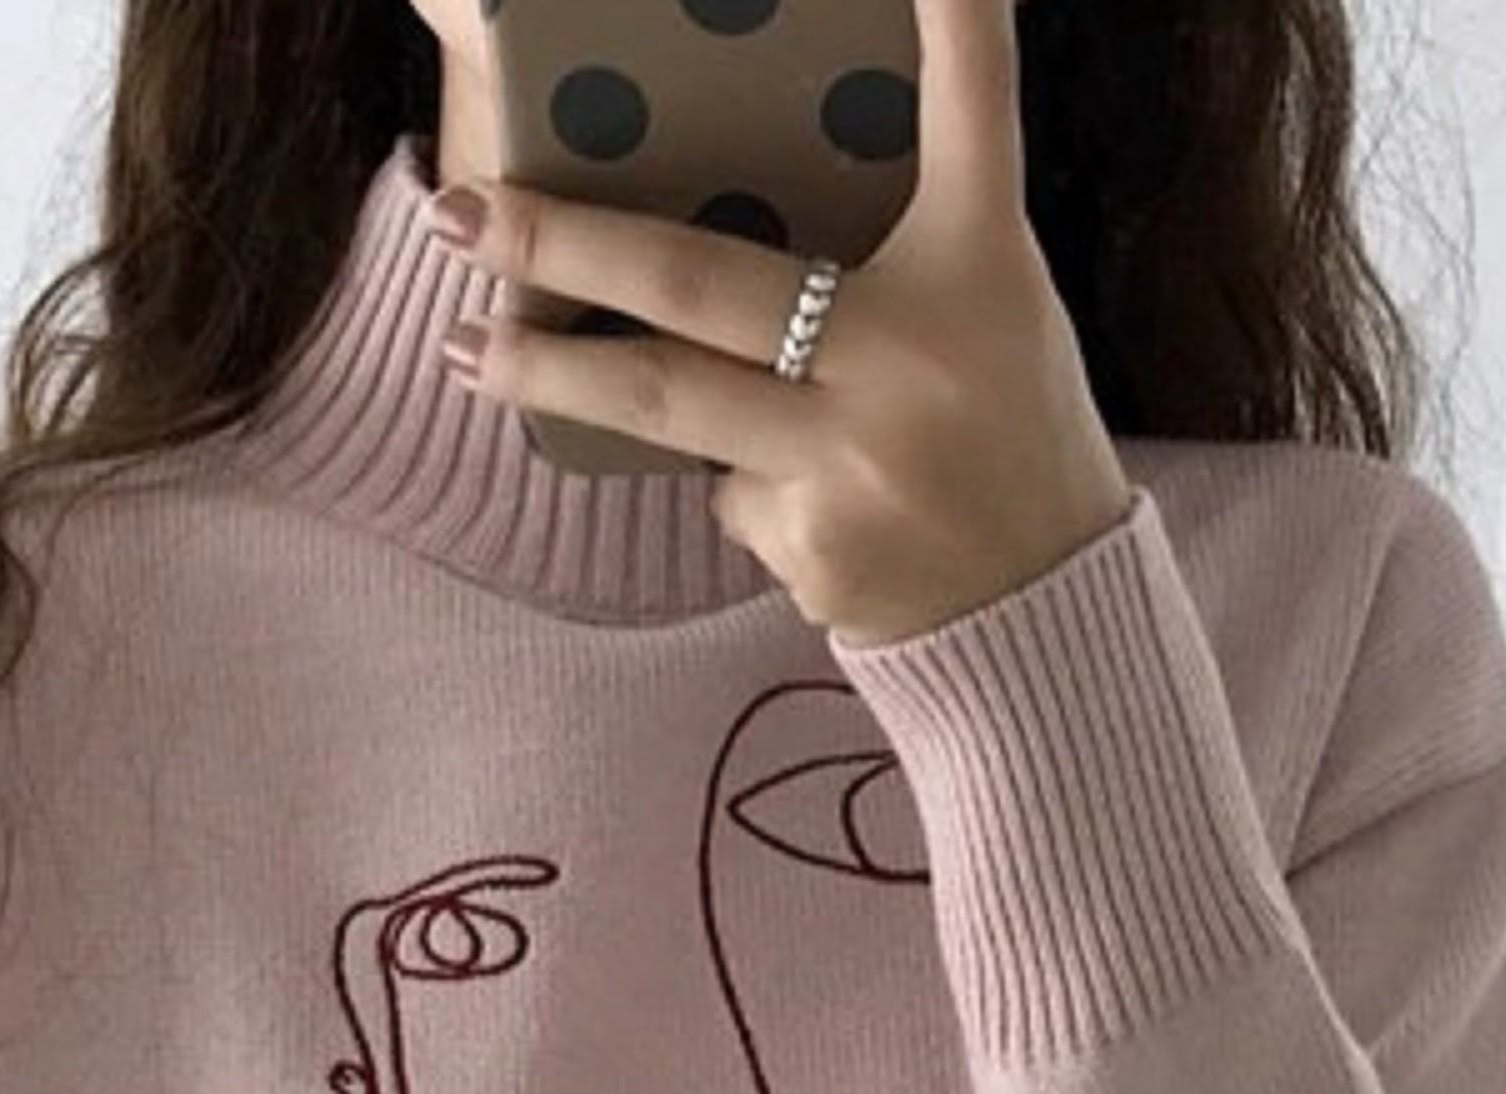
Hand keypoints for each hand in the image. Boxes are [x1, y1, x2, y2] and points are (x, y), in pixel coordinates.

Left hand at [431, 0, 1135, 650]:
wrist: (1047, 620)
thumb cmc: (1006, 435)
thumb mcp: (987, 307)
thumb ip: (882, 253)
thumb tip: (719, 226)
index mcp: (979, 263)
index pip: (971, 106)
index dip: (955, 13)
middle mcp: (913, 351)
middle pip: (700, 280)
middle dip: (561, 247)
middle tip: (458, 215)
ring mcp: (854, 460)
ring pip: (666, 403)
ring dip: (549, 375)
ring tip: (464, 351)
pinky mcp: (816, 549)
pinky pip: (727, 492)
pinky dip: (736, 482)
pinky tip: (801, 503)